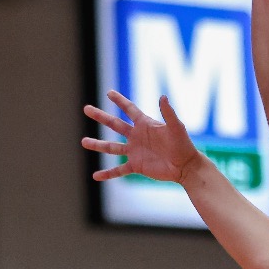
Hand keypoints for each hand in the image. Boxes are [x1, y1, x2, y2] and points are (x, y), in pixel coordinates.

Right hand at [83, 90, 201, 184]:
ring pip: (112, 147)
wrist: (185, 166)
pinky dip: (108, 173)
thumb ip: (168, 113)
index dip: (119, 101)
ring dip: (98, 144)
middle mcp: (137, 136)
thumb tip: (162, 96)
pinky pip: (119, 170)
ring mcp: (135, 151)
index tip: (109, 92)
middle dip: (100, 116)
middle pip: (115, 124)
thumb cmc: (183, 144)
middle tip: (86, 109)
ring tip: (83, 141)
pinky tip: (95, 176)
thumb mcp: (176, 127)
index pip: (129, 109)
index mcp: (145, 125)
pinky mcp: (136, 166)